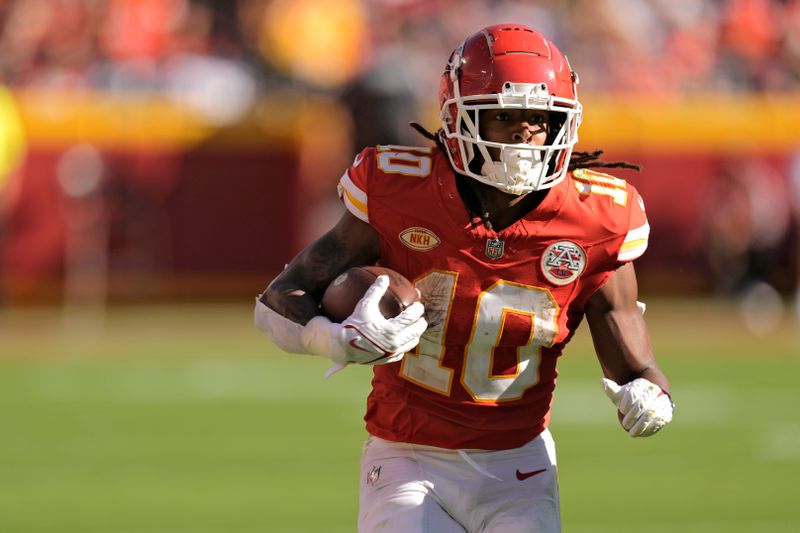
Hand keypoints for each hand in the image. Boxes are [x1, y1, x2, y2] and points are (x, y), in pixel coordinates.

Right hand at [301, 275, 426, 365]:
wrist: (342, 346)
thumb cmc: (354, 325)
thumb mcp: (364, 305)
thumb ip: (375, 290)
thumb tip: (384, 277)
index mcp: (392, 330)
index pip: (411, 317)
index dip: (417, 309)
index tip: (418, 304)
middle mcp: (394, 344)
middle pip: (416, 332)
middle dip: (421, 322)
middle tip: (419, 316)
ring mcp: (392, 353)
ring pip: (411, 343)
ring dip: (415, 334)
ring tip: (413, 327)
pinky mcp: (387, 360)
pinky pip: (402, 353)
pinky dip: (405, 345)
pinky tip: (402, 339)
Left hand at [601, 377, 673, 436]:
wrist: (651, 396)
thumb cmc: (633, 395)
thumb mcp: (622, 392)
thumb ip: (613, 389)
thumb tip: (603, 382)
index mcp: (642, 384)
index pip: (634, 392)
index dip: (628, 401)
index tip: (621, 409)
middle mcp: (655, 392)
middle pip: (643, 404)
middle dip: (633, 415)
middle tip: (625, 424)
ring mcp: (662, 403)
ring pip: (652, 414)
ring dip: (641, 425)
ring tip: (631, 432)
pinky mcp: (666, 414)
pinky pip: (658, 422)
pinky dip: (649, 429)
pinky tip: (640, 434)